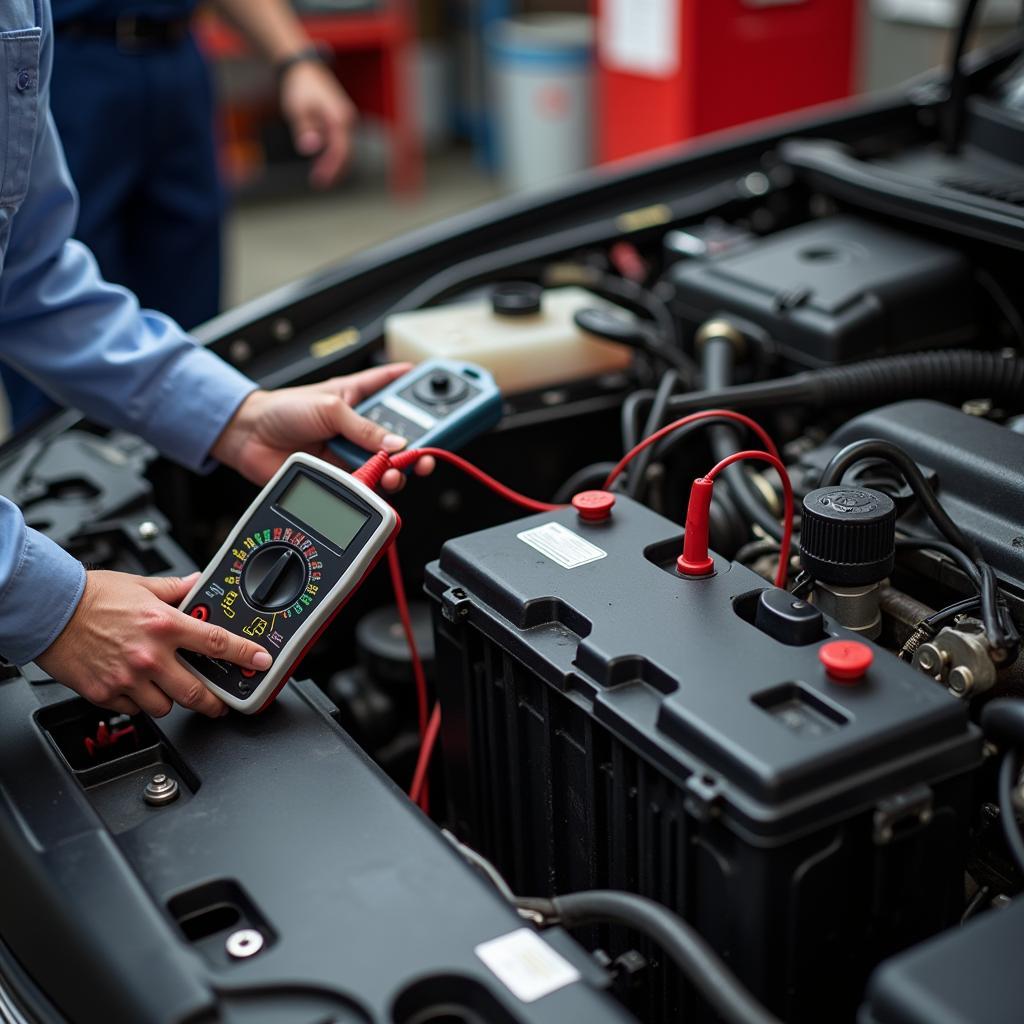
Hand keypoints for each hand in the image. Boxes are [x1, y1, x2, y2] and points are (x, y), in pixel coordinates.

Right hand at [36, 572, 272, 718]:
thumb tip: (197, 584)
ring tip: (166, 685)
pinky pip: (135, 709)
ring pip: (166, 707)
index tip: (261, 662)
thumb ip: (176, 589)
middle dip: (215, 703)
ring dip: (171, 700)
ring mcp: (127, 679)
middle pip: (196, 693)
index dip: (245, 655)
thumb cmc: (92, 596)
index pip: (216, 643)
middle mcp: (150, 655)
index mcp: (164, 625)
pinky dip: (140, 702)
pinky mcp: (106, 694)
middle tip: (221, 704)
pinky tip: (135, 686)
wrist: (49, 610)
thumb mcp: (142, 585)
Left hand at [210, 364, 435, 489]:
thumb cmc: (281, 409)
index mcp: (358, 396)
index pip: (394, 385)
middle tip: (428, 451)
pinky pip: (366, 485)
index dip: (418, 385)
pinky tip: (375, 483)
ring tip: (397, 472)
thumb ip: (365, 428)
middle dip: (418, 443)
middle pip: (400, 435)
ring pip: (386, 465)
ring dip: (396, 471)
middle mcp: (358, 426)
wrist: (247, 437)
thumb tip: (397, 445)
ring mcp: (350, 452)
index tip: (443, 388)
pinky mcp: (340, 476)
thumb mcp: (330, 408)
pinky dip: (373, 487)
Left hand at [279, 59, 356, 187]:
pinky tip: (321, 161)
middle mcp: (348, 120)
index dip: (331, 167)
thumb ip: (305, 130)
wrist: (302, 69)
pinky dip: (333, 154)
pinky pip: (340, 141)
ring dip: (334, 163)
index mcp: (340, 118)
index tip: (319, 180)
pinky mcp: (341, 119)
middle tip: (319, 183)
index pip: (340, 150)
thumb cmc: (299, 88)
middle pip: (346, 153)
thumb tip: (311, 148)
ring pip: (345, 148)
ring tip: (319, 176)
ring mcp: (346, 119)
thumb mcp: (297, 110)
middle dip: (334, 170)